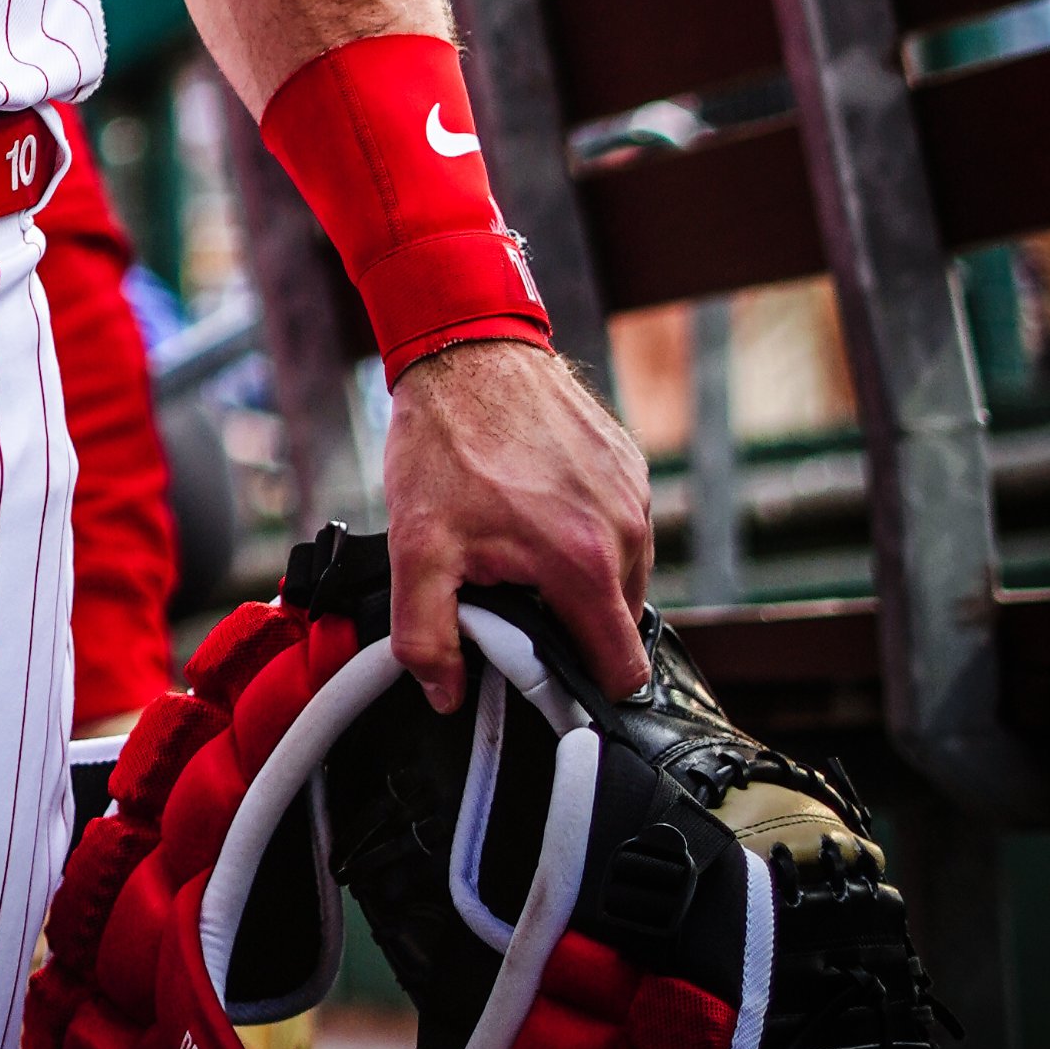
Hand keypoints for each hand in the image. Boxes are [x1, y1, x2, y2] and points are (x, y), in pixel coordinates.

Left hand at [381, 340, 651, 712]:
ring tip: (518, 548)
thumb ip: (426, 637)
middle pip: (619, 626)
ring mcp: (633, 494)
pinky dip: (585, 533)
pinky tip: (536, 509)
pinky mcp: (629, 465)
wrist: (467, 352)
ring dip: (578, 578)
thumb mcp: (416, 549)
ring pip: (621, 577)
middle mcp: (627, 531)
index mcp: (587, 565)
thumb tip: (447, 695)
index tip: (543, 671)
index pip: (624, 671)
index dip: (583, 685)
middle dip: (571, 626)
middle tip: (512, 597)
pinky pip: (618, 527)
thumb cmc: (445, 445)